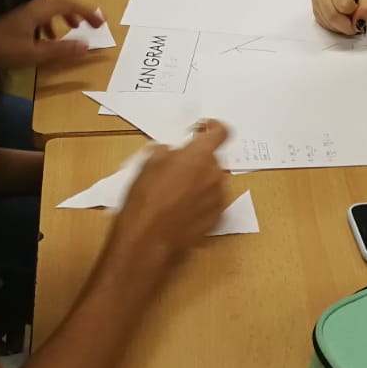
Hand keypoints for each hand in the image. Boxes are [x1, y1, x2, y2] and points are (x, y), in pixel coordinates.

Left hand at [0, 0, 103, 73]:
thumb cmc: (2, 52)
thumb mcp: (34, 54)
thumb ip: (61, 49)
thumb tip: (87, 45)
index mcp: (38, 11)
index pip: (68, 3)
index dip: (87, 11)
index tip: (101, 22)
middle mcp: (32, 8)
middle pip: (60, 2)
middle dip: (79, 11)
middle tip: (92, 24)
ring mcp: (23, 14)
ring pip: (50, 8)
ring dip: (66, 17)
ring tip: (75, 29)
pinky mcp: (17, 22)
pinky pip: (41, 17)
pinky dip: (52, 24)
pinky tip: (50, 39)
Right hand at [115, 120, 230, 258]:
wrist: (148, 240)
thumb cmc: (145, 200)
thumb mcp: (147, 165)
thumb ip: (166, 152)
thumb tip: (172, 153)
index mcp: (200, 155)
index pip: (221, 132)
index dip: (213, 127)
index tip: (203, 129)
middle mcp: (215, 174)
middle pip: (213, 160)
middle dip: (198, 162)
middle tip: (176, 170)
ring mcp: (218, 199)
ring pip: (213, 182)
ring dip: (200, 183)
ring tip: (176, 195)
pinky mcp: (217, 220)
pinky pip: (212, 203)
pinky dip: (201, 203)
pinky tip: (182, 211)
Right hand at [312, 0, 366, 35]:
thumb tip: (359, 22)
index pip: (344, 4)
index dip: (356, 11)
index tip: (363, 10)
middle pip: (332, 15)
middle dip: (347, 24)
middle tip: (358, 24)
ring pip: (327, 22)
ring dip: (342, 27)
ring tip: (351, 19)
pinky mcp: (315, 9)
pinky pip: (324, 24)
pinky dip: (336, 27)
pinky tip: (343, 19)